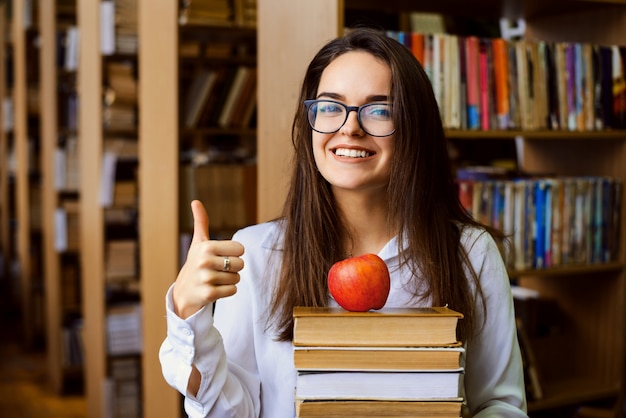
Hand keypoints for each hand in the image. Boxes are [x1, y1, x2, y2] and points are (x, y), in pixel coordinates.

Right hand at [173, 200, 244, 318]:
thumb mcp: (198, 243)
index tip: (222, 257)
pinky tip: (215, 289)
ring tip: (215, 280)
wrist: (183, 292)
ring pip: (237, 278)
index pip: (240, 249)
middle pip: (241, 264)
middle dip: (233, 268)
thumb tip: (195, 201)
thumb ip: (201, 222)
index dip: (234, 254)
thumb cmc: (195, 263)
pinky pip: (233, 290)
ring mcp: (206, 278)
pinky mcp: (208, 294)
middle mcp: (205, 261)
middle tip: (219, 270)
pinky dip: (228, 291)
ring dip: (230, 280)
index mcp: (206, 247)